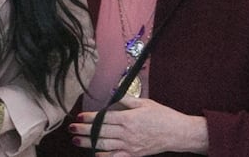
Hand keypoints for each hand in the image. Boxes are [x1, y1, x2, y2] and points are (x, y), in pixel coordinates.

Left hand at [68, 97, 207, 155]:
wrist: (177, 133)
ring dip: (88, 143)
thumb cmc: (162, 116)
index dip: (90, 117)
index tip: (79, 117)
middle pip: (101, 132)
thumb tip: (112, 96)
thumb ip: (126, 100)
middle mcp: (127, 133)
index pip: (104, 118)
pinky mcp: (134, 154)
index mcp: (129, 118)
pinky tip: (95, 153)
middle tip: (71, 129)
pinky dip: (104, 156)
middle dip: (84, 130)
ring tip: (76, 140)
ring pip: (104, 145)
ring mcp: (130, 145)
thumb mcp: (145, 103)